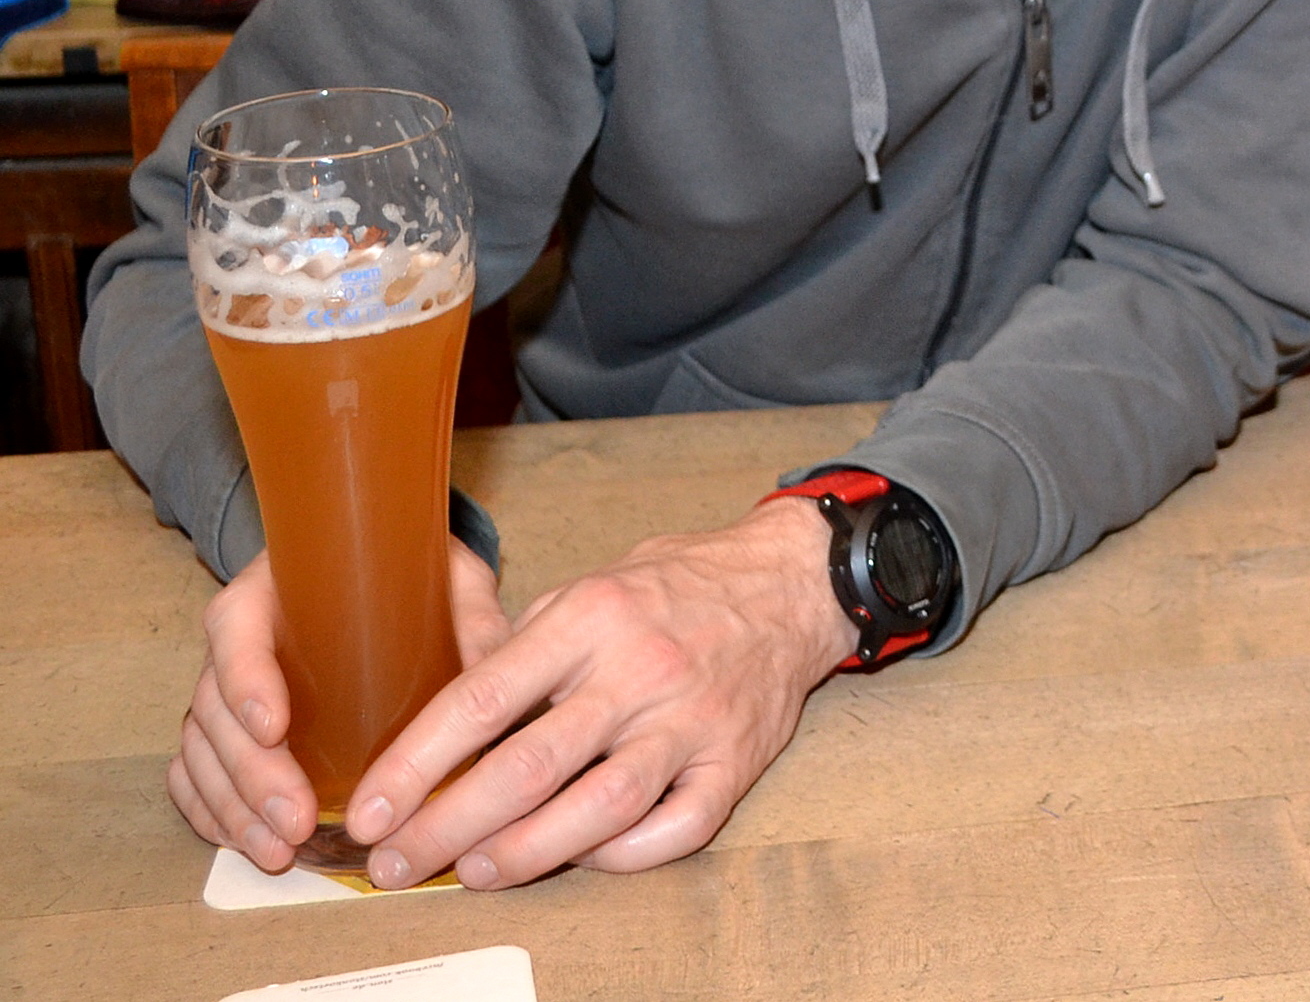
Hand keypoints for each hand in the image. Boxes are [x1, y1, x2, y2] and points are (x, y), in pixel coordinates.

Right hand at [168, 540, 510, 873]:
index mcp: (278, 590)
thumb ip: (473, 622)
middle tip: (296, 820)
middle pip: (216, 708)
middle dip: (251, 773)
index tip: (275, 728)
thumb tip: (497, 679)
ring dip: (235, 806)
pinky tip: (249, 845)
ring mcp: (228, 688)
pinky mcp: (231, 731)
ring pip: (203, 750)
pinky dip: (216, 813)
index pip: (237, 628)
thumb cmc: (421, 581)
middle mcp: (242, 639)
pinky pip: (197, 775)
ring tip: (279, 851)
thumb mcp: (453, 583)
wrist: (400, 579)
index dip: (246, 680)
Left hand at [343, 498, 852, 889]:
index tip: (372, 809)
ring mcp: (694, 720)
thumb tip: (433, 697)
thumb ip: (516, 644)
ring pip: (599, 808)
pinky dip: (622, 855)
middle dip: (446, 827)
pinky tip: (581, 856)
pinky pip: (677, 829)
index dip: (415, 764)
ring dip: (524, 852)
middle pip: (528, 767)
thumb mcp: (587, 588)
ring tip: (473, 871)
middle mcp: (641, 669)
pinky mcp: (737, 760)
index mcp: (592, 617)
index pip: (483, 699)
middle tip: (396, 863)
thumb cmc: (676, 589)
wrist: (791, 584)